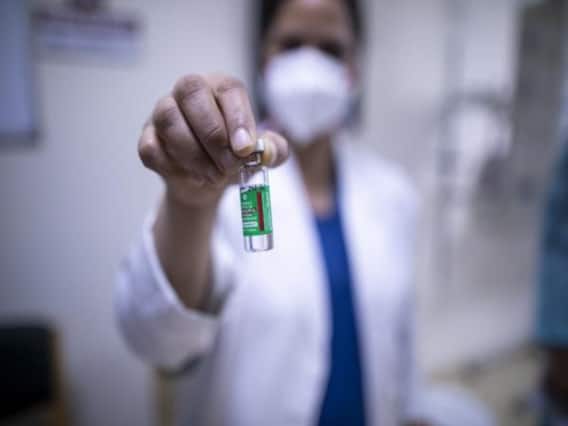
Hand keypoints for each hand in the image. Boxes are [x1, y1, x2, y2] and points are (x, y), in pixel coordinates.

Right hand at [138, 74, 287, 208]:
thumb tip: (269, 152)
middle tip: (229, 165)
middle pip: (191, 91)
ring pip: (168, 119)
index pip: (228, 88)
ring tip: (214, 176)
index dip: (238, 117)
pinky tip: (192, 176)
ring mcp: (163, 111)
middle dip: (213, 134)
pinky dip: (173, 167)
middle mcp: (190, 92)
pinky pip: (151, 147)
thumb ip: (274, 151)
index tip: (245, 149)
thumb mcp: (260, 155)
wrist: (208, 182)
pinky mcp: (147, 137)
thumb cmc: (234, 157)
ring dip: (194, 154)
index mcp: (221, 88)